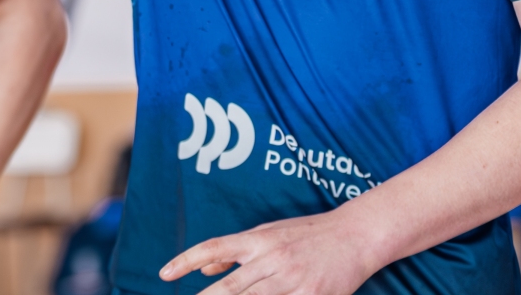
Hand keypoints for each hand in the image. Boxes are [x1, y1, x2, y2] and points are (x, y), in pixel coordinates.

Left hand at [160, 210, 381, 294]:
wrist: (355, 236)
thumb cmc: (309, 234)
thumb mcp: (270, 233)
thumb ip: (238, 251)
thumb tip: (206, 267)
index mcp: (259, 240)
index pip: (214, 247)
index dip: (186, 260)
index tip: (165, 274)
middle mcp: (272, 258)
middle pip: (229, 287)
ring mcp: (292, 281)